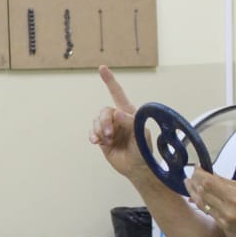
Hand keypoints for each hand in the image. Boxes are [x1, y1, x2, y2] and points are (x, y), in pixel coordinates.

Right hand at [89, 65, 149, 183]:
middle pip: (104, 111)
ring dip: (99, 130)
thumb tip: (116, 113)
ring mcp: (109, 129)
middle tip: (109, 134)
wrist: (136, 168)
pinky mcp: (102, 139)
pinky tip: (96, 141)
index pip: (118, 94)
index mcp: (129, 114)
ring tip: (105, 140)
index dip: (110, 81)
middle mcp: (118, 119)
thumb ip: (130, 122)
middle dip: (104, 121)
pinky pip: (92, 132)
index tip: (102, 68)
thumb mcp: (140, 134)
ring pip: (97, 121)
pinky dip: (92, 135)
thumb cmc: (143, 150)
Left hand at [185, 169, 235, 236]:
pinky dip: (201, 202)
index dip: (200, 174)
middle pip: (203, 193)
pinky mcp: (223, 226)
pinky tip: (196, 196)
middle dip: (195, 182)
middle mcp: (227, 210)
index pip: (209, 183)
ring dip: (193, 192)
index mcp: (235, 198)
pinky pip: (208, 212)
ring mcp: (224, 220)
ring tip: (187, 183)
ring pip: (202, 203)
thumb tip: (211, 174)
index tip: (197, 167)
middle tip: (191, 174)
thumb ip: (226, 182)